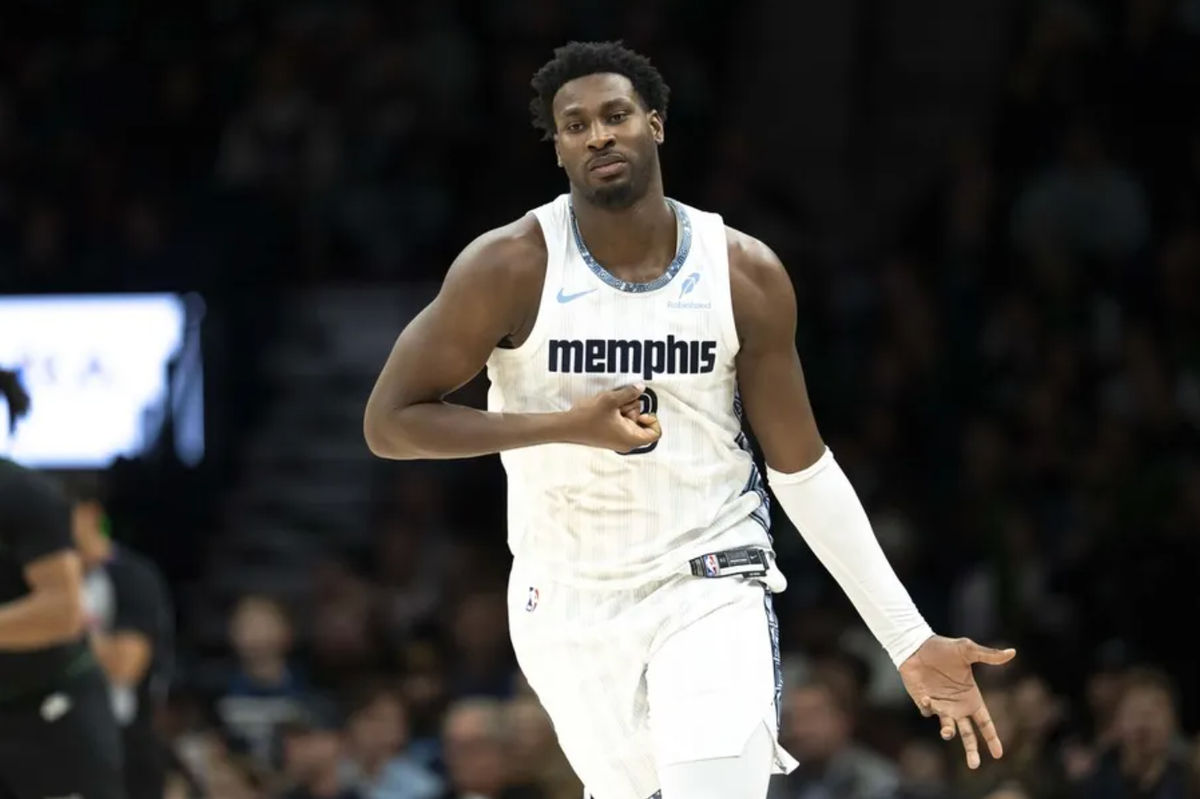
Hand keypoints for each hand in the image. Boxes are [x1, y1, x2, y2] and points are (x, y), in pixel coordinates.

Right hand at [565, 383, 660, 451]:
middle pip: (642, 424)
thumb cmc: (588, 417)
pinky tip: (606, 410)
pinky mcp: (610, 436)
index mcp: (630, 438)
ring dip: (623, 409)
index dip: (653, 419)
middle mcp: (626, 443)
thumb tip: (641, 387)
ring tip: (610, 406)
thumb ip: (629, 393)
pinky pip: (621, 423)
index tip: (642, 410)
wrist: (567, 427)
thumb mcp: (611, 400)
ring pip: (631, 421)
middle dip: (633, 409)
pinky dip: (617, 414)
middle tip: (619, 405)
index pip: (655, 433)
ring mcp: (618, 440)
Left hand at [898, 636, 1016, 769]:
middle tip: (974, 765)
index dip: (992, 738)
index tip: (998, 754)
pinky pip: (929, 711)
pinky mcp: (925, 702)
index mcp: (972, 697)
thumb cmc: (944, 648)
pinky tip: (927, 696)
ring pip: (948, 727)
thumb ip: (988, 655)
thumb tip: (1012, 652)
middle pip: (968, 734)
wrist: (916, 646)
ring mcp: (941, 706)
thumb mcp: (968, 650)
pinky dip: (929, 707)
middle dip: (972, 750)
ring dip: (948, 731)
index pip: (985, 723)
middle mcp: (958, 706)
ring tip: (948, 731)